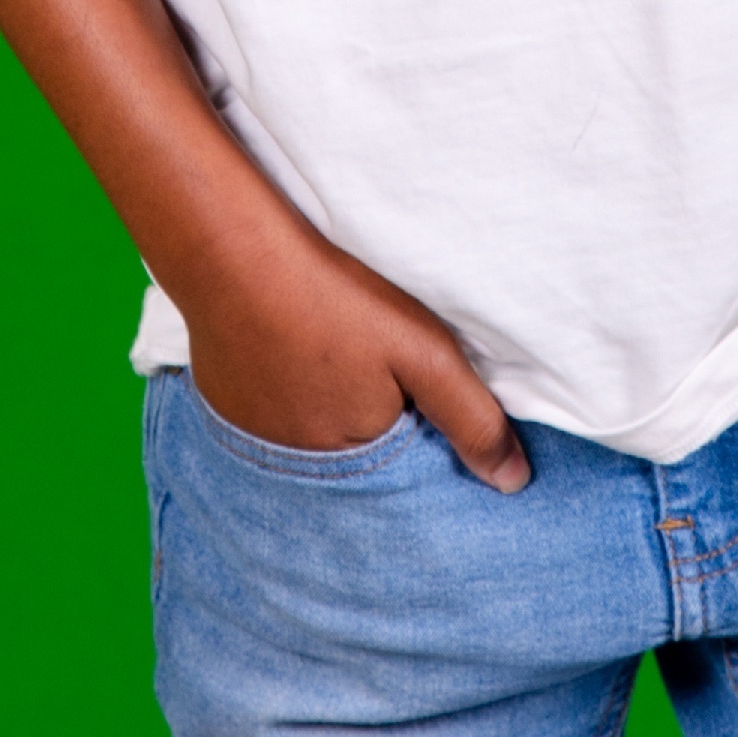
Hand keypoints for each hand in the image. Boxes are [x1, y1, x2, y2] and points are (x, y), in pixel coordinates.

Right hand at [180, 218, 532, 491]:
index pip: (406, 479)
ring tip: (334, 353)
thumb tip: (513, 482)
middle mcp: (298, 473)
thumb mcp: (423, 354)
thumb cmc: (333, 300)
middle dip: (377, 423)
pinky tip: (296, 352)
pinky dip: (290, 395)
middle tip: (373, 362)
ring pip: (314, 439)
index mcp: (355, 467)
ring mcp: (255, 443)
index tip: (418, 387)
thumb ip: (470, 418)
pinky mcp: (224, 410)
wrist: (232, 254)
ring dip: (330, 411)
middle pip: (358, 460)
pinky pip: (271, 419)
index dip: (422, 432)